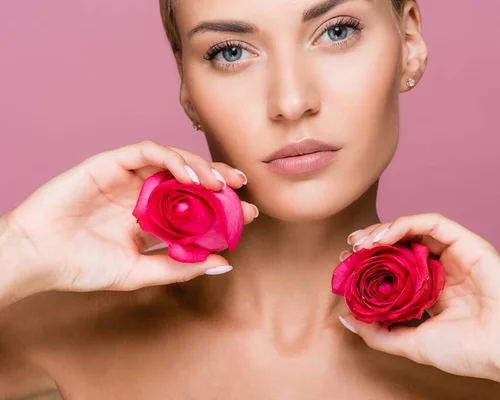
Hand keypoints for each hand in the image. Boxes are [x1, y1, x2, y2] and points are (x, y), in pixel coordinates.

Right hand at [3, 140, 257, 293]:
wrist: (37, 257)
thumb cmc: (82, 266)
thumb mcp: (139, 272)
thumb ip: (179, 267)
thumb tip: (224, 264)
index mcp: (152, 217)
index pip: (196, 205)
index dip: (224, 206)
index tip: (249, 213)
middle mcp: (144, 193)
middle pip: (191, 177)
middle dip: (220, 178)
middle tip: (242, 187)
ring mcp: (128, 176)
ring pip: (174, 159)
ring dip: (200, 167)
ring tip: (220, 184)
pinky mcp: (111, 162)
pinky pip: (148, 151)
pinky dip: (172, 159)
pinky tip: (189, 177)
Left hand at [340, 213, 499, 380]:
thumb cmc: (468, 351)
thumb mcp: (412, 344)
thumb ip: (378, 333)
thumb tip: (346, 318)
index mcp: (432, 292)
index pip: (395, 268)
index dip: (370, 263)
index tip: (347, 266)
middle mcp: (443, 270)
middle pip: (402, 246)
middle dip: (372, 243)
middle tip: (350, 248)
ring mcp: (456, 255)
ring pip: (414, 230)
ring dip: (385, 230)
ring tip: (362, 242)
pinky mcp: (468, 243)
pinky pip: (433, 223)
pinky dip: (406, 224)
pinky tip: (385, 236)